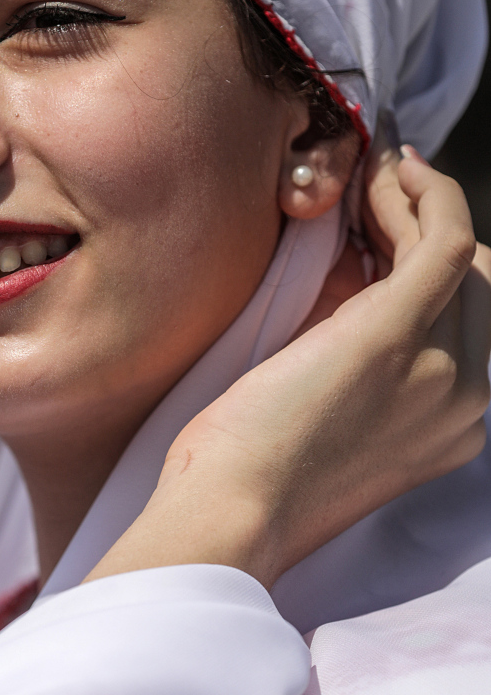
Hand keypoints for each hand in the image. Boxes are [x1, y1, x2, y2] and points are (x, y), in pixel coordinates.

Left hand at [86, 147, 490, 589]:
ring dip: (419, 203)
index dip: (439, 266)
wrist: (230, 518)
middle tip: (376, 195)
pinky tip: (386, 176)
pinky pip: (442, 240)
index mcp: (454, 427)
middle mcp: (467, 401)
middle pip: (480, 283)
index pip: (476, 322)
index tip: (395, 228)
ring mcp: (442, 369)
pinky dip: (423, 196)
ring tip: (370, 183)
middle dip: (430, 228)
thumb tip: (356, 302)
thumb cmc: (253, 476)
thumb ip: (367, 375)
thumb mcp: (336, 428)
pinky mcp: (396, 335)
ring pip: (463, 255)